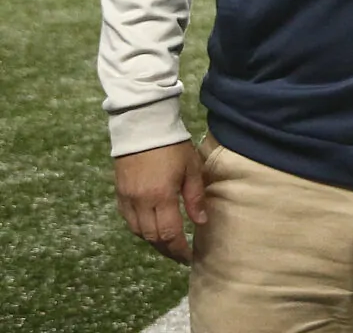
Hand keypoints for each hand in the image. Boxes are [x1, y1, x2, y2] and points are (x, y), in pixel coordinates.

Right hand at [113, 140, 207, 263]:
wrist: (142, 127)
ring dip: (153, 241)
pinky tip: (151, 228)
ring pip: (137, 232)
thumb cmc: (173, 146)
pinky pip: (128, 220)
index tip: (189, 257)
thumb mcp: (191, 168)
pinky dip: (140, 229)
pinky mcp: (119, 193)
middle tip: (180, 255)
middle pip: (152, 237)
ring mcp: (127, 199)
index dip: (179, 249)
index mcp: (161, 196)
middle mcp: (140, 202)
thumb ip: (195, 197)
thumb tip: (201, 222)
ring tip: (168, 244)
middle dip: (167, 249)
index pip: (169, 233)